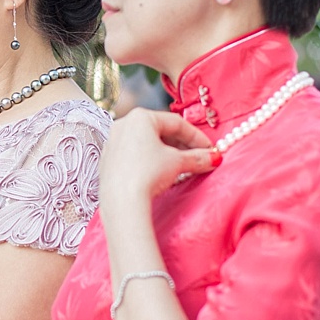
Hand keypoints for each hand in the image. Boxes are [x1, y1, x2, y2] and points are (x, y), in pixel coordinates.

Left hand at [98, 110, 216, 216]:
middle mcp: (123, 125)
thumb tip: (212, 158)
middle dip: (182, 145)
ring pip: (147, 143)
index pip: (176, 123)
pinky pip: (135, 155)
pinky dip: (151, 160)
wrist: (122, 202)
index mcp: (140, 117)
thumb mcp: (178, 163)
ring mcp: (113, 143)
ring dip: (167, 153)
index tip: (210, 148)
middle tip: (199, 158)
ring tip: (183, 167)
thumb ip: (197, 157)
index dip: (197, 137)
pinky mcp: (108, 161)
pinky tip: (162, 173)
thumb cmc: (147, 174)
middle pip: (160, 132)